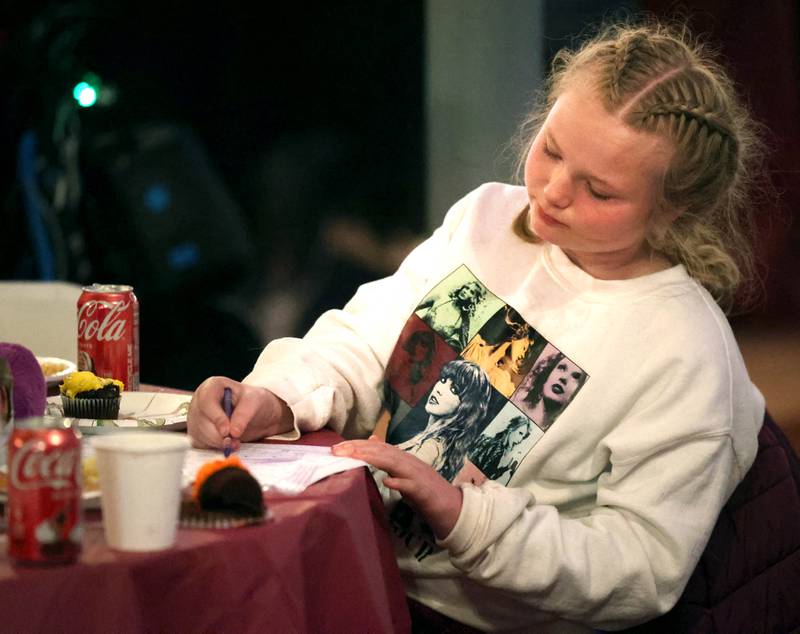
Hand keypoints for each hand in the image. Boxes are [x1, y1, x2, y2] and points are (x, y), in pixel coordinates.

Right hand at [187, 376, 293, 449]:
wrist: (255, 413)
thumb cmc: (253, 401)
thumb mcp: (254, 401)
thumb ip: (244, 414)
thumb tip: (233, 432)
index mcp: (212, 386)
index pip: (206, 401)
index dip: (216, 418)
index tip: (227, 431)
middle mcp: (200, 400)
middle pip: (201, 421)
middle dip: (219, 435)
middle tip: (235, 442)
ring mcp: (196, 417)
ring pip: (200, 434)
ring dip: (218, 443)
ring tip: (235, 443)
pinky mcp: (197, 431)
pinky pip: (201, 443)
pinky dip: (215, 447)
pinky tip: (228, 444)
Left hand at [332, 436, 462, 538]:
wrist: (452, 508)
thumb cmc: (425, 492)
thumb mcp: (404, 472)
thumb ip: (388, 458)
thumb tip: (372, 440)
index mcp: (403, 459)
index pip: (378, 447)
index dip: (357, 445)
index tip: (337, 448)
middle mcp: (410, 463)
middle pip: (382, 451)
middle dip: (359, 449)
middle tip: (337, 450)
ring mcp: (418, 476)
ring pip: (395, 463)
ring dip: (374, 459)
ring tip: (354, 457)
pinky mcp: (424, 492)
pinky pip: (411, 486)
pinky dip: (399, 483)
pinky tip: (387, 481)